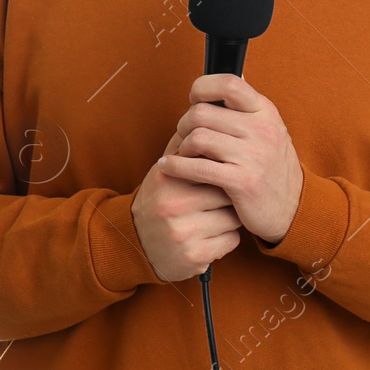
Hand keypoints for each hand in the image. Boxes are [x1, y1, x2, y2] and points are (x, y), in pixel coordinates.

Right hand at [130, 127, 242, 282]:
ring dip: (230, 218)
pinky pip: (231, 241)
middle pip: (226, 191)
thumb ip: (184, 145)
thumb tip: (210, 112)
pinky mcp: (194, 257)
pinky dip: (227, 239)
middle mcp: (172, 204)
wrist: (137, 246)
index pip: (212, 165)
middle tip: (223, 198)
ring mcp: (183, 232)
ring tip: (215, 217)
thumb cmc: (159, 201)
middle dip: (229, 195)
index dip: (222, 170)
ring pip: (233, 218)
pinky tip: (212, 236)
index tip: (223, 174)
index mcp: (167, 178)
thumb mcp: (164, 171)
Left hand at [159, 74, 302, 244]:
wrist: (296, 208)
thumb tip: (224, 83)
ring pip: (197, 137)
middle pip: (202, 112)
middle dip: (184, 124)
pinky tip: (169, 167)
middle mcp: (262, 129)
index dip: (203, 88)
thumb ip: (246, 110)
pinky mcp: (243, 181)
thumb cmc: (272, 167)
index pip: (229, 84)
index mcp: (265, 111)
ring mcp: (254, 155)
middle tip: (184, 136)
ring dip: (182, 146)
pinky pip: (198, 167)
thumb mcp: (268, 130)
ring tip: (183, 154)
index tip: (195, 101)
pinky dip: (176, 166)